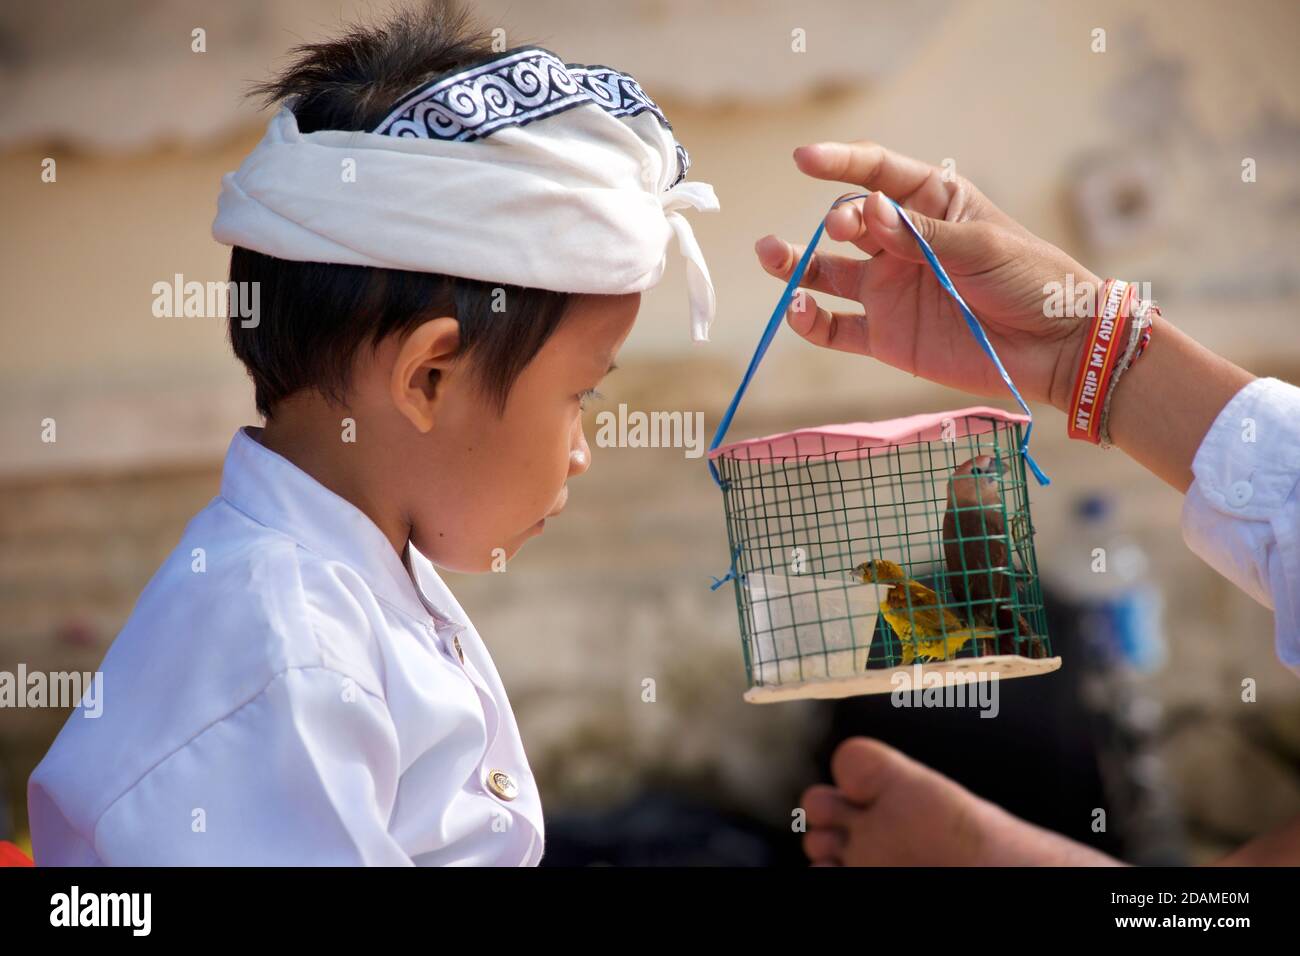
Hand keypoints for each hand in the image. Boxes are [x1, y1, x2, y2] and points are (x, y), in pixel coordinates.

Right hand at [755, 142, 1099, 411]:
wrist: (1054, 348)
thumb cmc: (1030, 281)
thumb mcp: (980, 246)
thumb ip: (920, 234)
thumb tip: (866, 210)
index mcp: (931, 206)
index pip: (877, 175)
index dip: (840, 163)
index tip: (804, 159)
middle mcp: (901, 245)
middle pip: (848, 222)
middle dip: (837, 221)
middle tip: (843, 230)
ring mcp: (889, 291)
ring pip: (826, 272)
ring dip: (794, 263)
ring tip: (769, 255)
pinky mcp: (885, 336)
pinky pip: (834, 327)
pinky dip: (810, 320)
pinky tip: (797, 309)